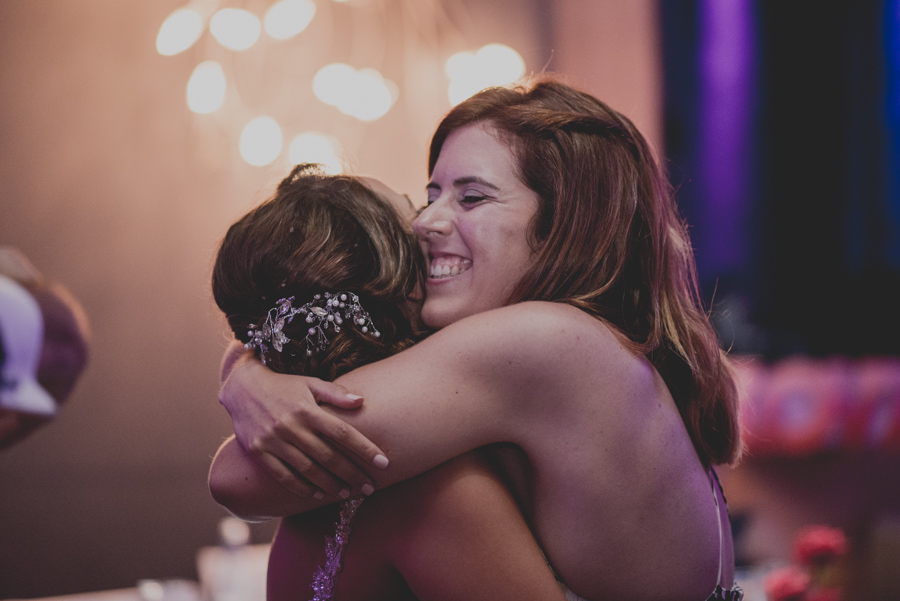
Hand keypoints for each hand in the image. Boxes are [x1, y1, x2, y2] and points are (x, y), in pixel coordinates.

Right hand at [218, 353, 388, 499]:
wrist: (241, 387)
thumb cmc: (283, 385)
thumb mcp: (309, 383)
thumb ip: (335, 393)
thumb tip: (361, 401)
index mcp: (307, 409)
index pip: (343, 433)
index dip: (365, 449)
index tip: (384, 463)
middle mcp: (291, 426)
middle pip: (328, 456)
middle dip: (352, 474)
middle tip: (370, 487)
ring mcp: (273, 441)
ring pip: (308, 470)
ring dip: (330, 485)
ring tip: (347, 493)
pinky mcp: (259, 452)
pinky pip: (283, 476)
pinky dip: (302, 488)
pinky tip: (318, 495)